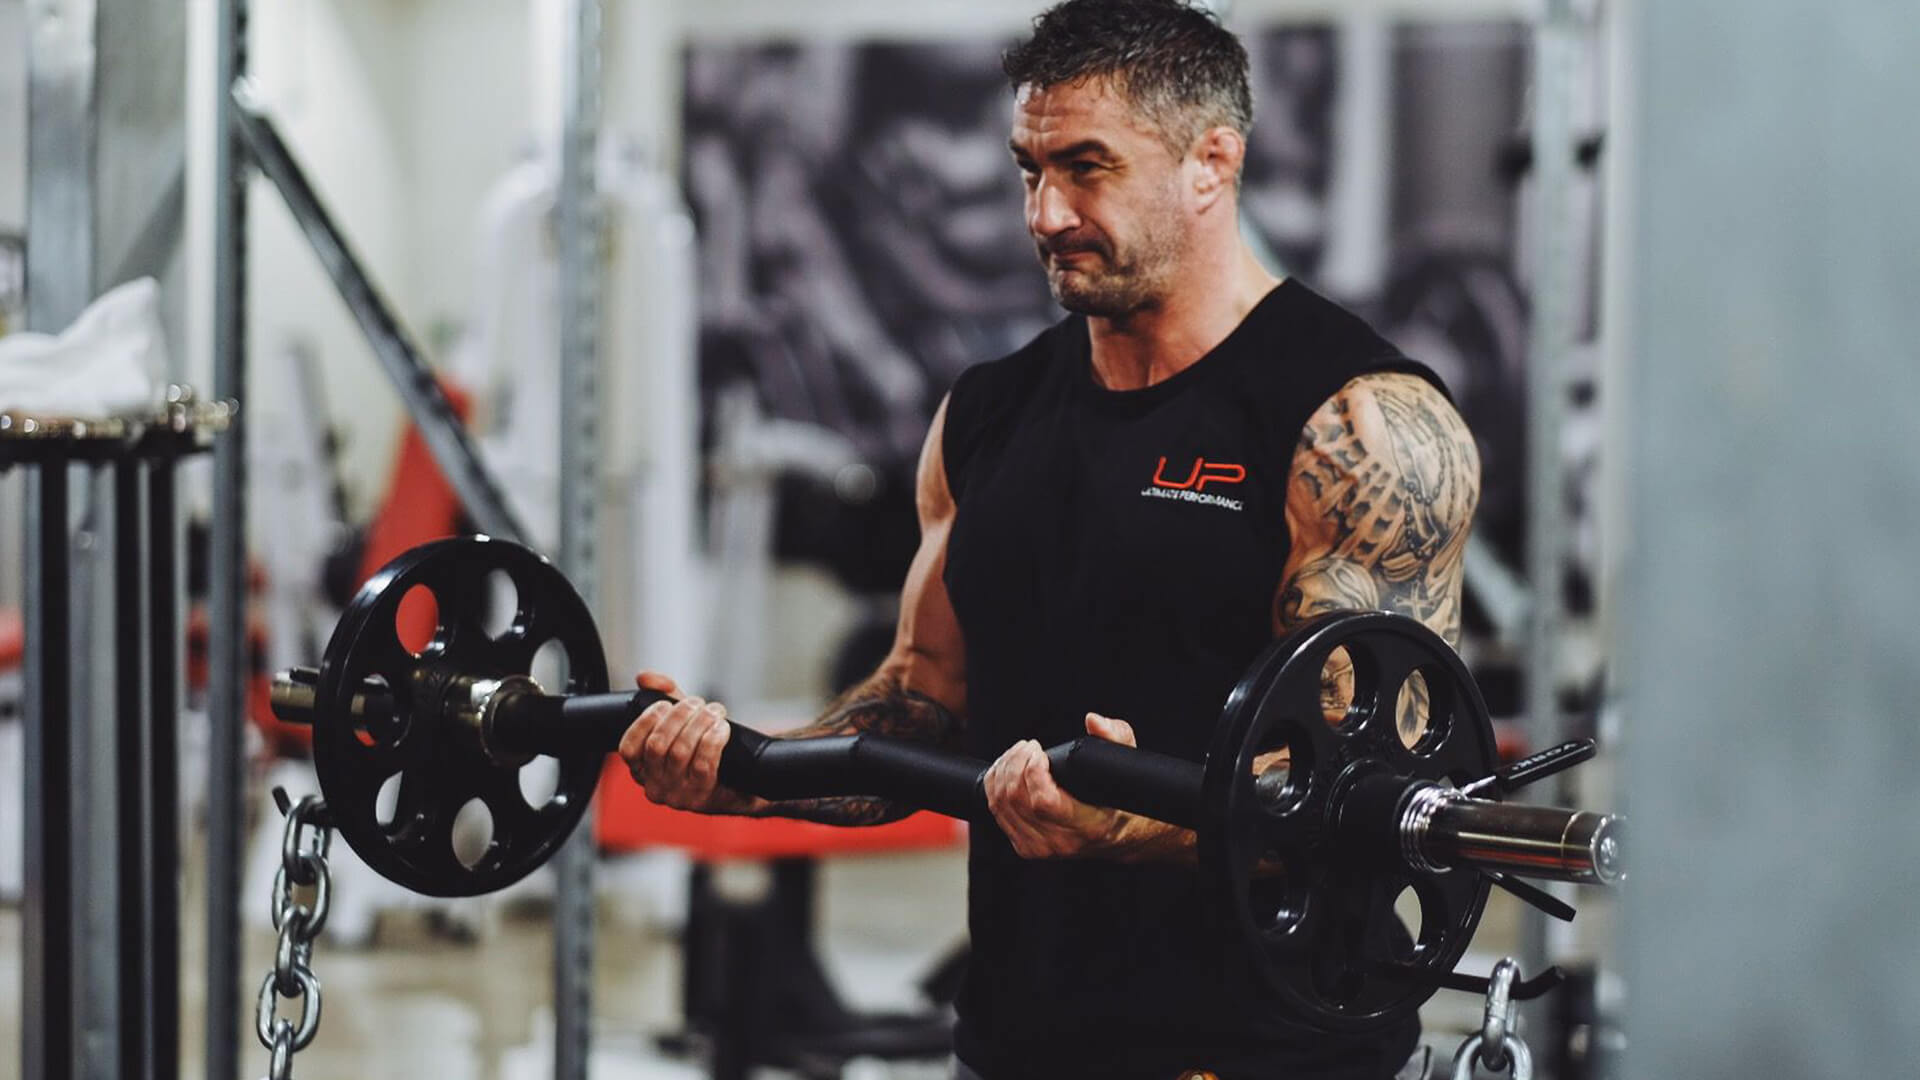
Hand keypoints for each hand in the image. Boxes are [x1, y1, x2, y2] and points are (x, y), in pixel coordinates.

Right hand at [617, 672, 762, 814]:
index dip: (645, 721)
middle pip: (657, 745)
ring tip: (714, 711)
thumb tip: (645, 677)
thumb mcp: (683, 721)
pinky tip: (722, 727)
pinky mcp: (702, 797)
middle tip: (697, 703)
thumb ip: (664, 696)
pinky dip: (713, 739)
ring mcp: (677, 795)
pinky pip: (703, 763)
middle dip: (679, 716)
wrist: (741, 782)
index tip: (665, 705)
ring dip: (699, 724)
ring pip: (680, 752)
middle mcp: (655, 786)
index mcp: (642, 770)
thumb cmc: (705, 750)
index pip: (628, 747)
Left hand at [982, 712, 1139, 858]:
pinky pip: (997, 813)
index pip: (1044, 802)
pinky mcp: (1024, 847)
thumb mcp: (1125, 761)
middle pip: (1017, 799)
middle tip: (1029, 746)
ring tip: (1019, 753)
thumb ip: (1114, 736)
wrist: (1116, 834)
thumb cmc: (1120, 796)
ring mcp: (1040, 848)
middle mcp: (1061, 842)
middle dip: (1016, 763)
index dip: (1033, 772)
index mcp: (1088, 826)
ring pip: (1002, 805)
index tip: (1039, 752)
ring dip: (1004, 771)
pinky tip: (1007, 769)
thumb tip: (1094, 721)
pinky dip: (995, 786)